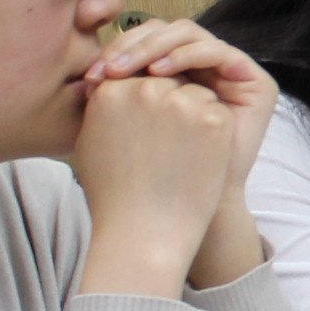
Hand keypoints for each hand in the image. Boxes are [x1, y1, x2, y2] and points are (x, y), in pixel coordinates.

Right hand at [72, 69, 238, 296]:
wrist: (145, 233)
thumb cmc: (114, 195)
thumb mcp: (91, 143)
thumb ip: (101, 106)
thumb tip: (105, 85)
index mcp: (110, 91)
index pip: (138, 77)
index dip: (147, 104)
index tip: (148, 133)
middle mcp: (145, 90)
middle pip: (170, 81)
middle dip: (172, 107)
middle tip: (166, 148)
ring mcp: (182, 103)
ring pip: (197, 93)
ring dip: (194, 117)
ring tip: (179, 156)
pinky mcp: (214, 119)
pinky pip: (218, 112)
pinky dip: (213, 132)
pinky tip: (198, 160)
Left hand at [87, 18, 278, 205]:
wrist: (186, 210)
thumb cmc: (151, 176)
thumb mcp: (127, 126)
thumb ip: (113, 97)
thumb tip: (85, 75)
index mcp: (176, 73)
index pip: (147, 40)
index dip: (118, 50)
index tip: (91, 76)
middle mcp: (204, 68)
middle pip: (166, 31)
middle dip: (133, 45)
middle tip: (109, 68)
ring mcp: (231, 73)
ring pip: (190, 34)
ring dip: (155, 47)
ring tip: (128, 70)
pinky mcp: (254, 81)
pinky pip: (217, 51)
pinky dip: (186, 55)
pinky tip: (160, 73)